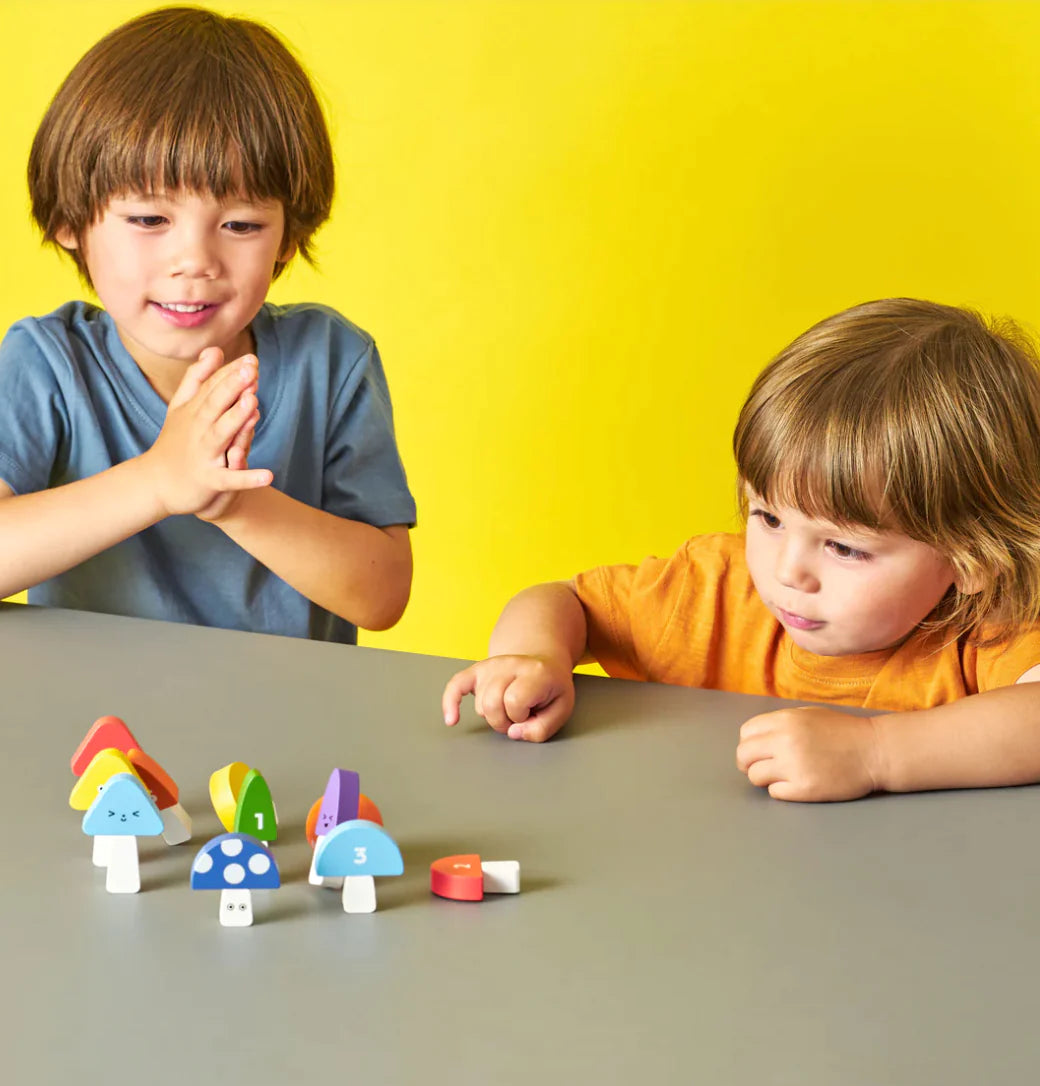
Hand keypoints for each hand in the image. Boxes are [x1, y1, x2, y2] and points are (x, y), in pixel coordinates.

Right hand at [142, 347, 271, 517]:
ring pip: (220, 434)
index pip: (212, 387)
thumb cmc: (176, 441)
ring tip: (254, 402)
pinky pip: (230, 480)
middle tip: (250, 369)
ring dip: (236, 419)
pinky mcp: (209, 480)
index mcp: (193, 411)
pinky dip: (247, 478)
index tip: (250, 359)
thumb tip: (215, 349)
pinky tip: (268, 475)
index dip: (230, 373)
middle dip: (231, 387)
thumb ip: (198, 378)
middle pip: (215, 404)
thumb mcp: (182, 406)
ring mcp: (203, 454)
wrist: (155, 484)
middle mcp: (197, 429)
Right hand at [441, 655, 575, 741]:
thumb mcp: (562, 710)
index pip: (514, 701)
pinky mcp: (477, 670)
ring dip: (492, 716)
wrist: (542, 663)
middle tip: (518, 718)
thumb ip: (542, 728)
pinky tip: (452, 719)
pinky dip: (450, 703)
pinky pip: (454, 685)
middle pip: (491, 704)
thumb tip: (513, 733)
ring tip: (508, 708)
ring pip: (479, 705)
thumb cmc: (551, 689)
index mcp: (535, 672)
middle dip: (503, 722)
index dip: (521, 717)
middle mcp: (510, 664)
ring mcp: (491, 665)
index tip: (531, 714)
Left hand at [735, 706, 883, 801]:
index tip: (757, 750)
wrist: (875, 751)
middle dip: (748, 763)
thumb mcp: (808, 715)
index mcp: (784, 720)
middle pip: (743, 756)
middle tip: (761, 767)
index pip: (746, 733)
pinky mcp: (804, 789)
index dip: (749, 743)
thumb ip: (780, 723)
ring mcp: (793, 766)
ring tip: (781, 776)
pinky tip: (796, 784)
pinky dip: (781, 790)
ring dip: (764, 778)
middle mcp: (784, 741)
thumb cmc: (843, 731)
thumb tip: (754, 738)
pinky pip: (774, 792)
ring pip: (755, 776)